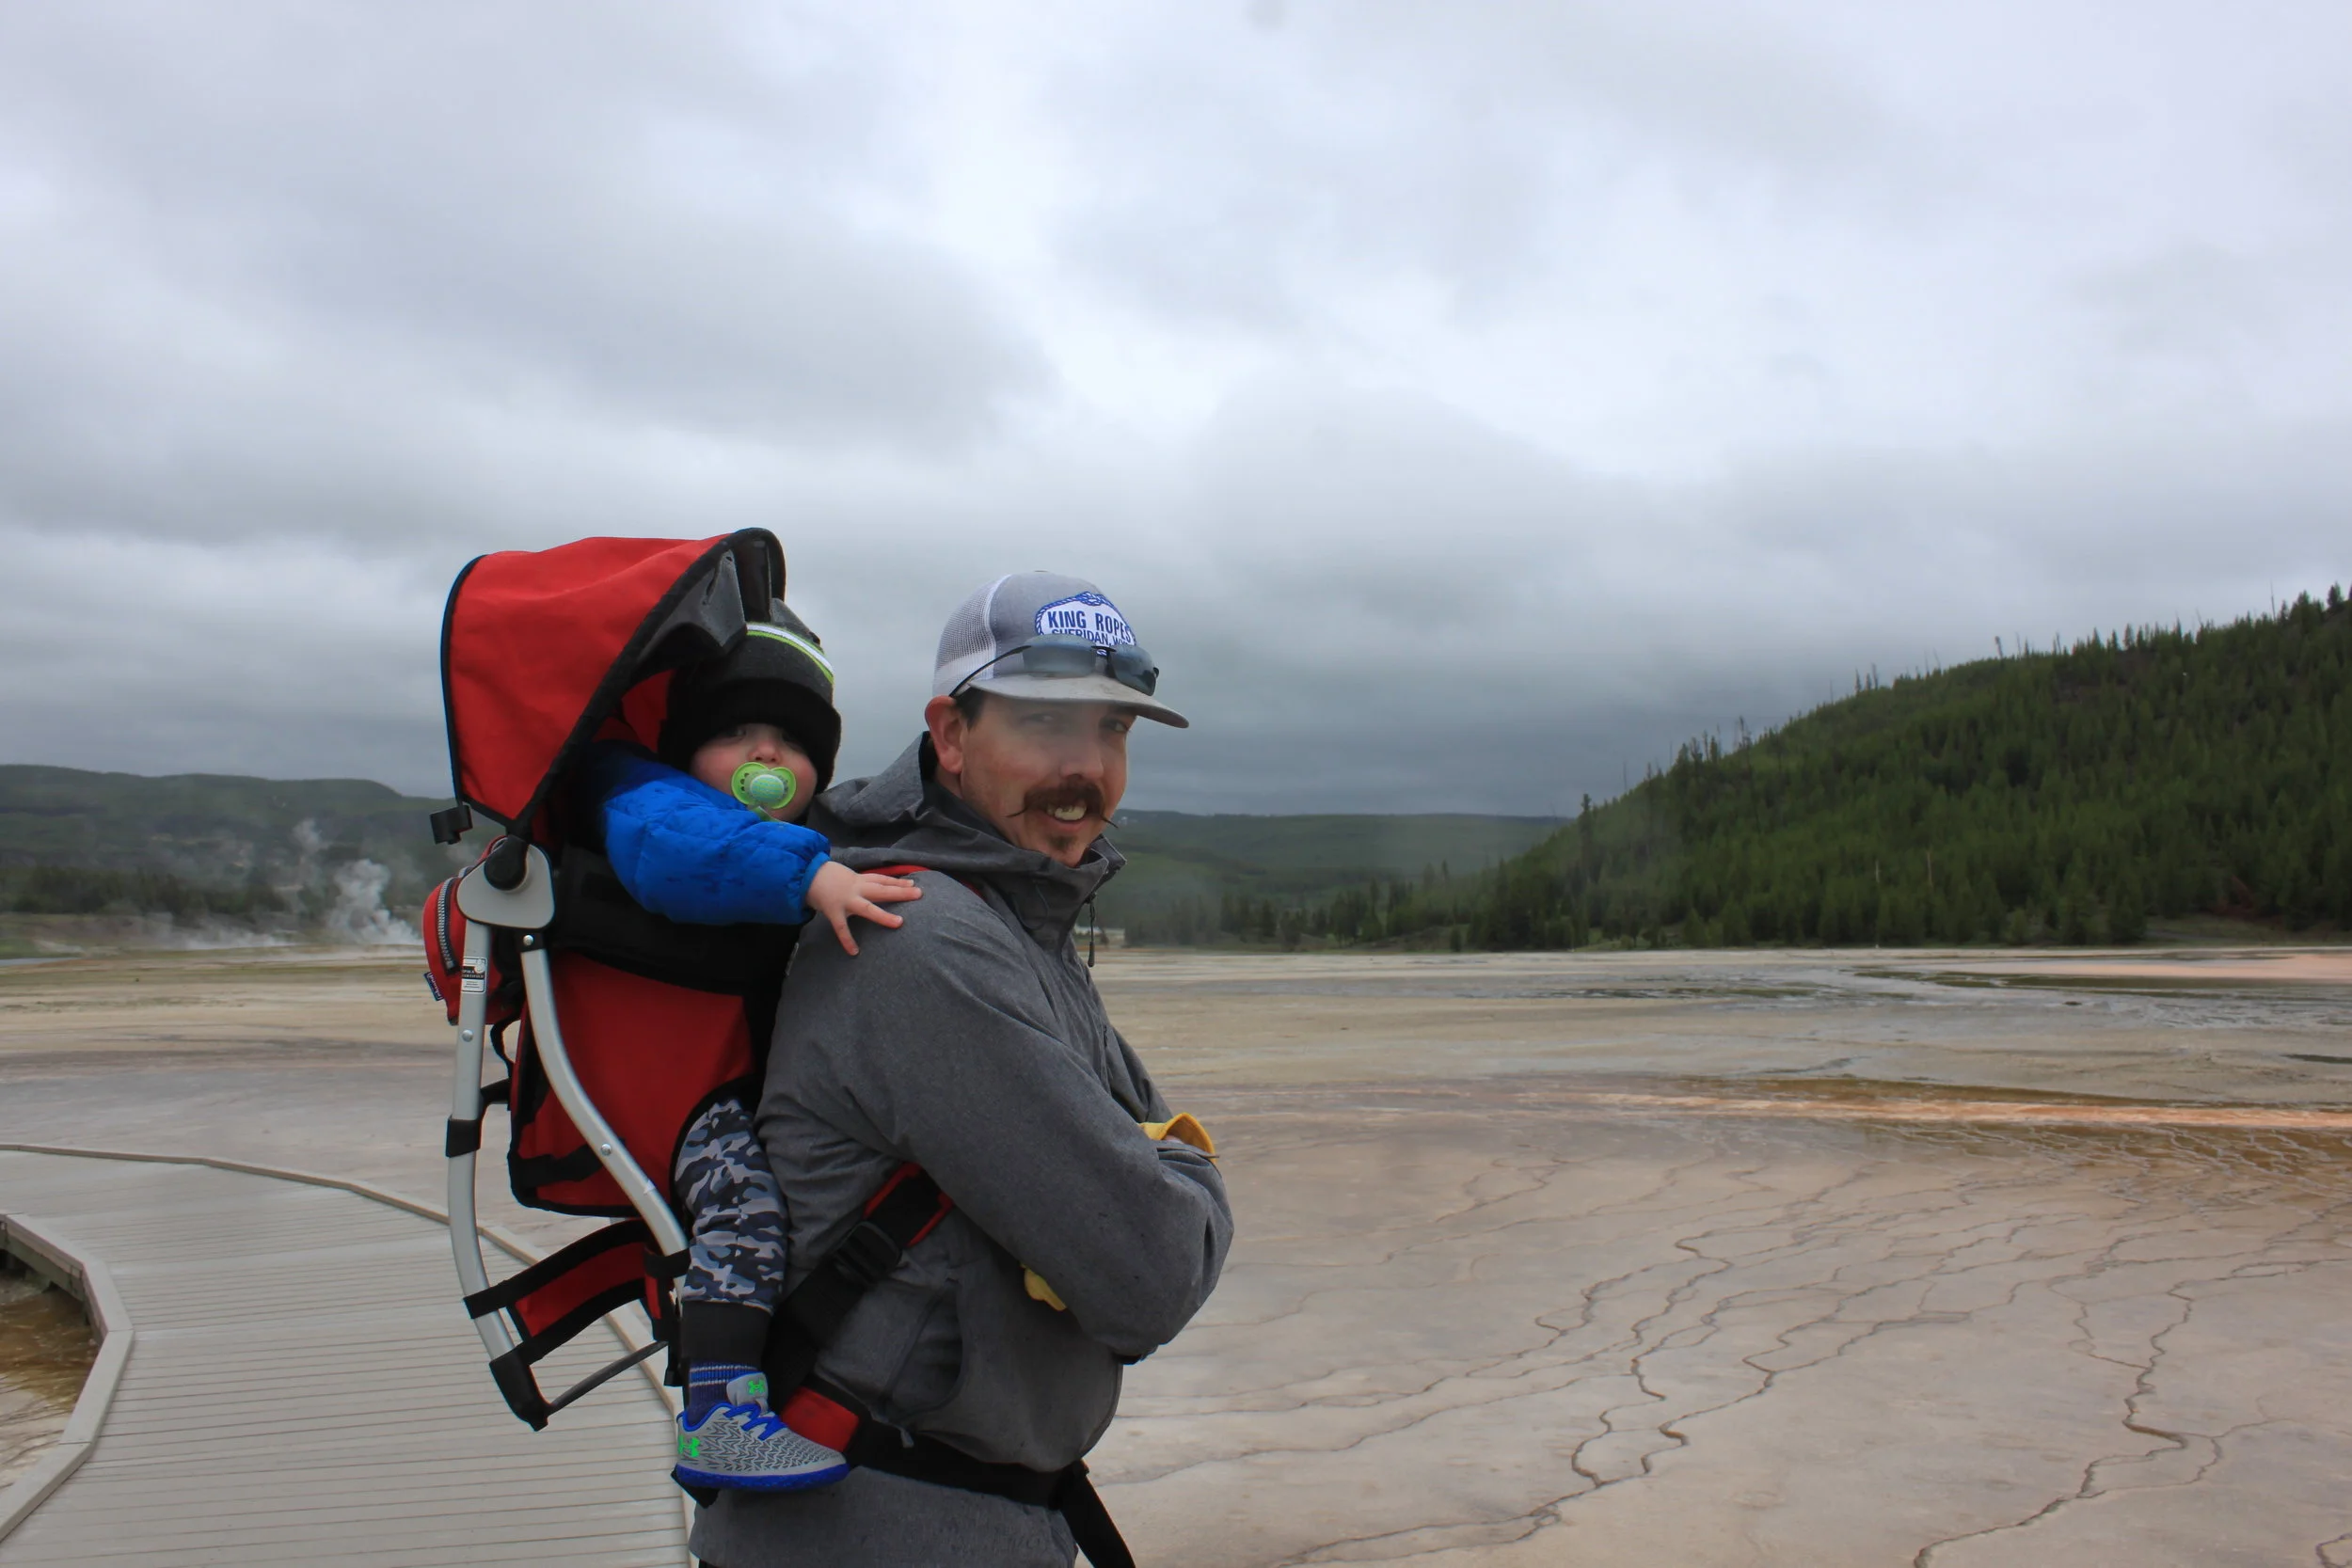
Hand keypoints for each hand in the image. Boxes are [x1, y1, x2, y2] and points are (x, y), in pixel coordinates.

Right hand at [806, 861, 921, 954]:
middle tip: (918, 894)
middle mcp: (856, 889)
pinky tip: (854, 952)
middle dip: (900, 892)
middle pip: (881, 889)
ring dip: (883, 915)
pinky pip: (842, 928)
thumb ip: (861, 883)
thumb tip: (876, 888)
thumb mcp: (847, 877)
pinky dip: (847, 940)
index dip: (898, 882)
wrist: (805, 875)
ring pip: (867, 908)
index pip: (882, 879)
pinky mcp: (834, 911)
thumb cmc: (828, 878)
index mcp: (859, 880)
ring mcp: (845, 900)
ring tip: (899, 923)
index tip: (914, 885)